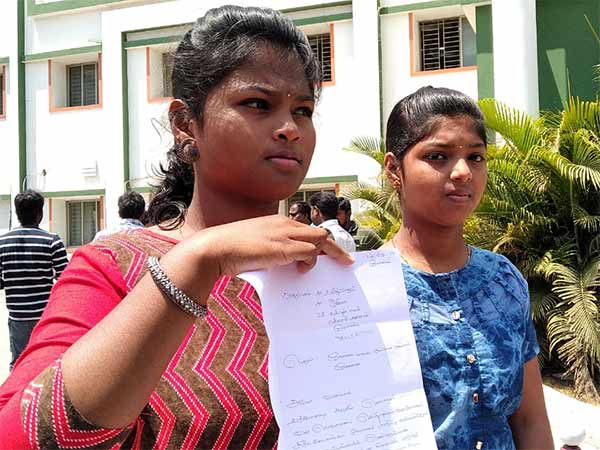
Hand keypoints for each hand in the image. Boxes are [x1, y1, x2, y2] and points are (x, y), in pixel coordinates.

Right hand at [199, 215, 353, 275]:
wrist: (214, 248)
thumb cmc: (229, 249)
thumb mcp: (255, 246)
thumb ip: (270, 250)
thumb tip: (279, 262)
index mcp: (277, 221)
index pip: (306, 229)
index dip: (320, 241)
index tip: (330, 251)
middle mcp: (284, 224)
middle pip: (319, 233)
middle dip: (335, 247)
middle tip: (346, 260)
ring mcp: (285, 235)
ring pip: (320, 240)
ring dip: (331, 254)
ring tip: (339, 265)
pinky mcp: (284, 248)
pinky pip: (309, 253)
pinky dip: (312, 263)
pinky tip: (303, 271)